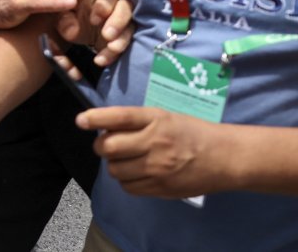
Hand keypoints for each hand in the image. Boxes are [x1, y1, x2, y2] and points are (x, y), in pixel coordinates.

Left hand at [56, 0, 134, 67]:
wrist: (80, 35)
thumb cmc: (74, 21)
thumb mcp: (64, 20)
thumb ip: (65, 21)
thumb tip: (71, 27)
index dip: (104, 6)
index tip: (94, 20)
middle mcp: (118, 7)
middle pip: (125, 9)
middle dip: (117, 22)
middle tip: (107, 35)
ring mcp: (125, 24)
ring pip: (129, 28)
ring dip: (121, 40)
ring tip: (111, 48)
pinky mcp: (125, 39)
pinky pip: (126, 46)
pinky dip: (114, 55)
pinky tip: (101, 60)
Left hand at [79, 107, 227, 198]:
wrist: (224, 158)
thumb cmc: (191, 133)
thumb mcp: (165, 117)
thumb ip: (136, 121)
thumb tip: (103, 128)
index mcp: (156, 120)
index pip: (120, 117)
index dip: (96, 118)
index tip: (81, 121)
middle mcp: (154, 142)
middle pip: (109, 147)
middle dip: (102, 146)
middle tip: (108, 144)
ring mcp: (157, 168)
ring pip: (115, 169)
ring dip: (114, 164)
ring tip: (127, 159)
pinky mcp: (160, 188)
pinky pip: (128, 187)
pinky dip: (126, 180)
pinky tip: (136, 173)